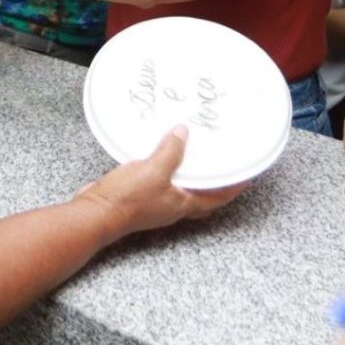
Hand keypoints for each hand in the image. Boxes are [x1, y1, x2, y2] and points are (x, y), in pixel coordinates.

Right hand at [75, 126, 243, 241]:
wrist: (97, 211)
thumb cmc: (128, 199)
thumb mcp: (154, 170)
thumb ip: (171, 151)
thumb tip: (183, 133)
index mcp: (183, 204)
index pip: (217, 197)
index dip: (234, 187)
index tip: (247, 176)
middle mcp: (173, 205)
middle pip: (202, 195)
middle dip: (214, 182)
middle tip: (223, 163)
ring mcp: (157, 201)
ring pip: (182, 187)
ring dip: (190, 173)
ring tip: (195, 152)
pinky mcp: (141, 194)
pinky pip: (161, 179)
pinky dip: (167, 167)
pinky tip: (160, 153)